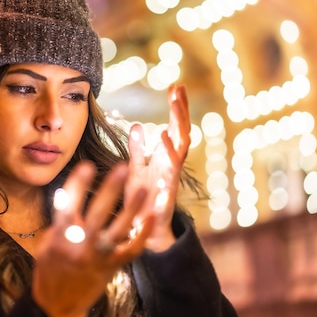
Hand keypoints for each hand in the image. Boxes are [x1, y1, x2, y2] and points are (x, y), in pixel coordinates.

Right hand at [32, 162, 153, 316]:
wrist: (57, 306)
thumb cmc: (50, 270)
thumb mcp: (46, 244)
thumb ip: (58, 221)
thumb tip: (64, 194)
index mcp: (60, 237)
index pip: (68, 205)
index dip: (77, 184)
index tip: (87, 165)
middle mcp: (79, 246)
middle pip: (97, 214)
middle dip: (110, 189)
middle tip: (121, 168)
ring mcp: (97, 257)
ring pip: (118, 230)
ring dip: (132, 208)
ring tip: (143, 188)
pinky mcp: (111, 267)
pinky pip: (131, 250)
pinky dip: (142, 234)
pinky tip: (150, 217)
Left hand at [127, 84, 190, 251]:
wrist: (144, 229)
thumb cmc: (142, 198)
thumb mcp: (136, 168)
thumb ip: (138, 149)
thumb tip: (139, 126)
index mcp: (164, 157)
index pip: (174, 126)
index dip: (176, 108)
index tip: (175, 86)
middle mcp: (171, 164)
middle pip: (180, 132)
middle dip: (180, 111)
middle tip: (178, 90)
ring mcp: (170, 178)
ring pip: (179, 150)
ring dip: (177, 129)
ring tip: (173, 108)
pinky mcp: (165, 194)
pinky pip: (169, 172)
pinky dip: (167, 156)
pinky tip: (163, 139)